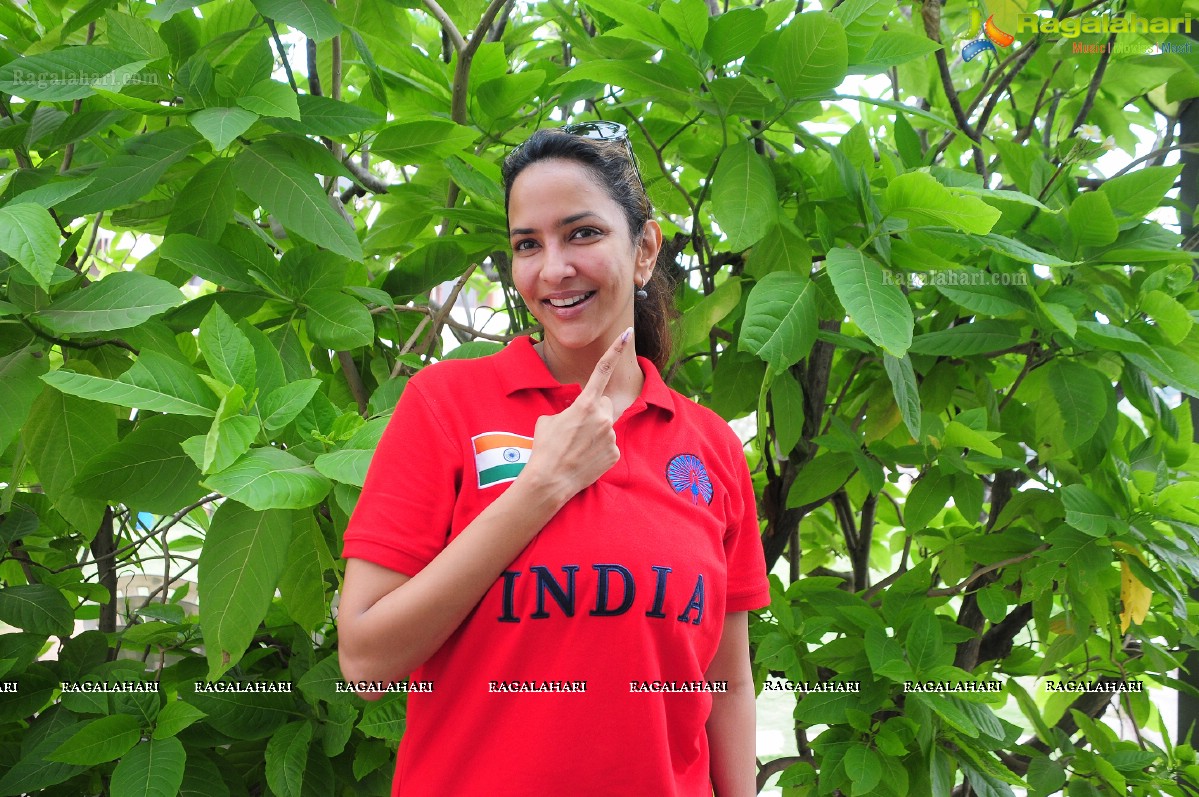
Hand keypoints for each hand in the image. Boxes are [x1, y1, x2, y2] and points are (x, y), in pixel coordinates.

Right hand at [521, 327, 630, 506]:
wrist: (549, 481)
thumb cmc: (545, 448)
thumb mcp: (548, 420)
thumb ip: (569, 410)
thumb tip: (577, 414)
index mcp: (585, 404)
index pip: (603, 370)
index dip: (615, 350)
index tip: (627, 333)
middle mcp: (603, 417)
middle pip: (605, 404)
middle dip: (594, 411)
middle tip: (576, 428)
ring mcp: (611, 436)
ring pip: (606, 425)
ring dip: (595, 432)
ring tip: (577, 447)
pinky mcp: (615, 453)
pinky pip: (609, 444)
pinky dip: (599, 449)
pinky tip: (585, 458)